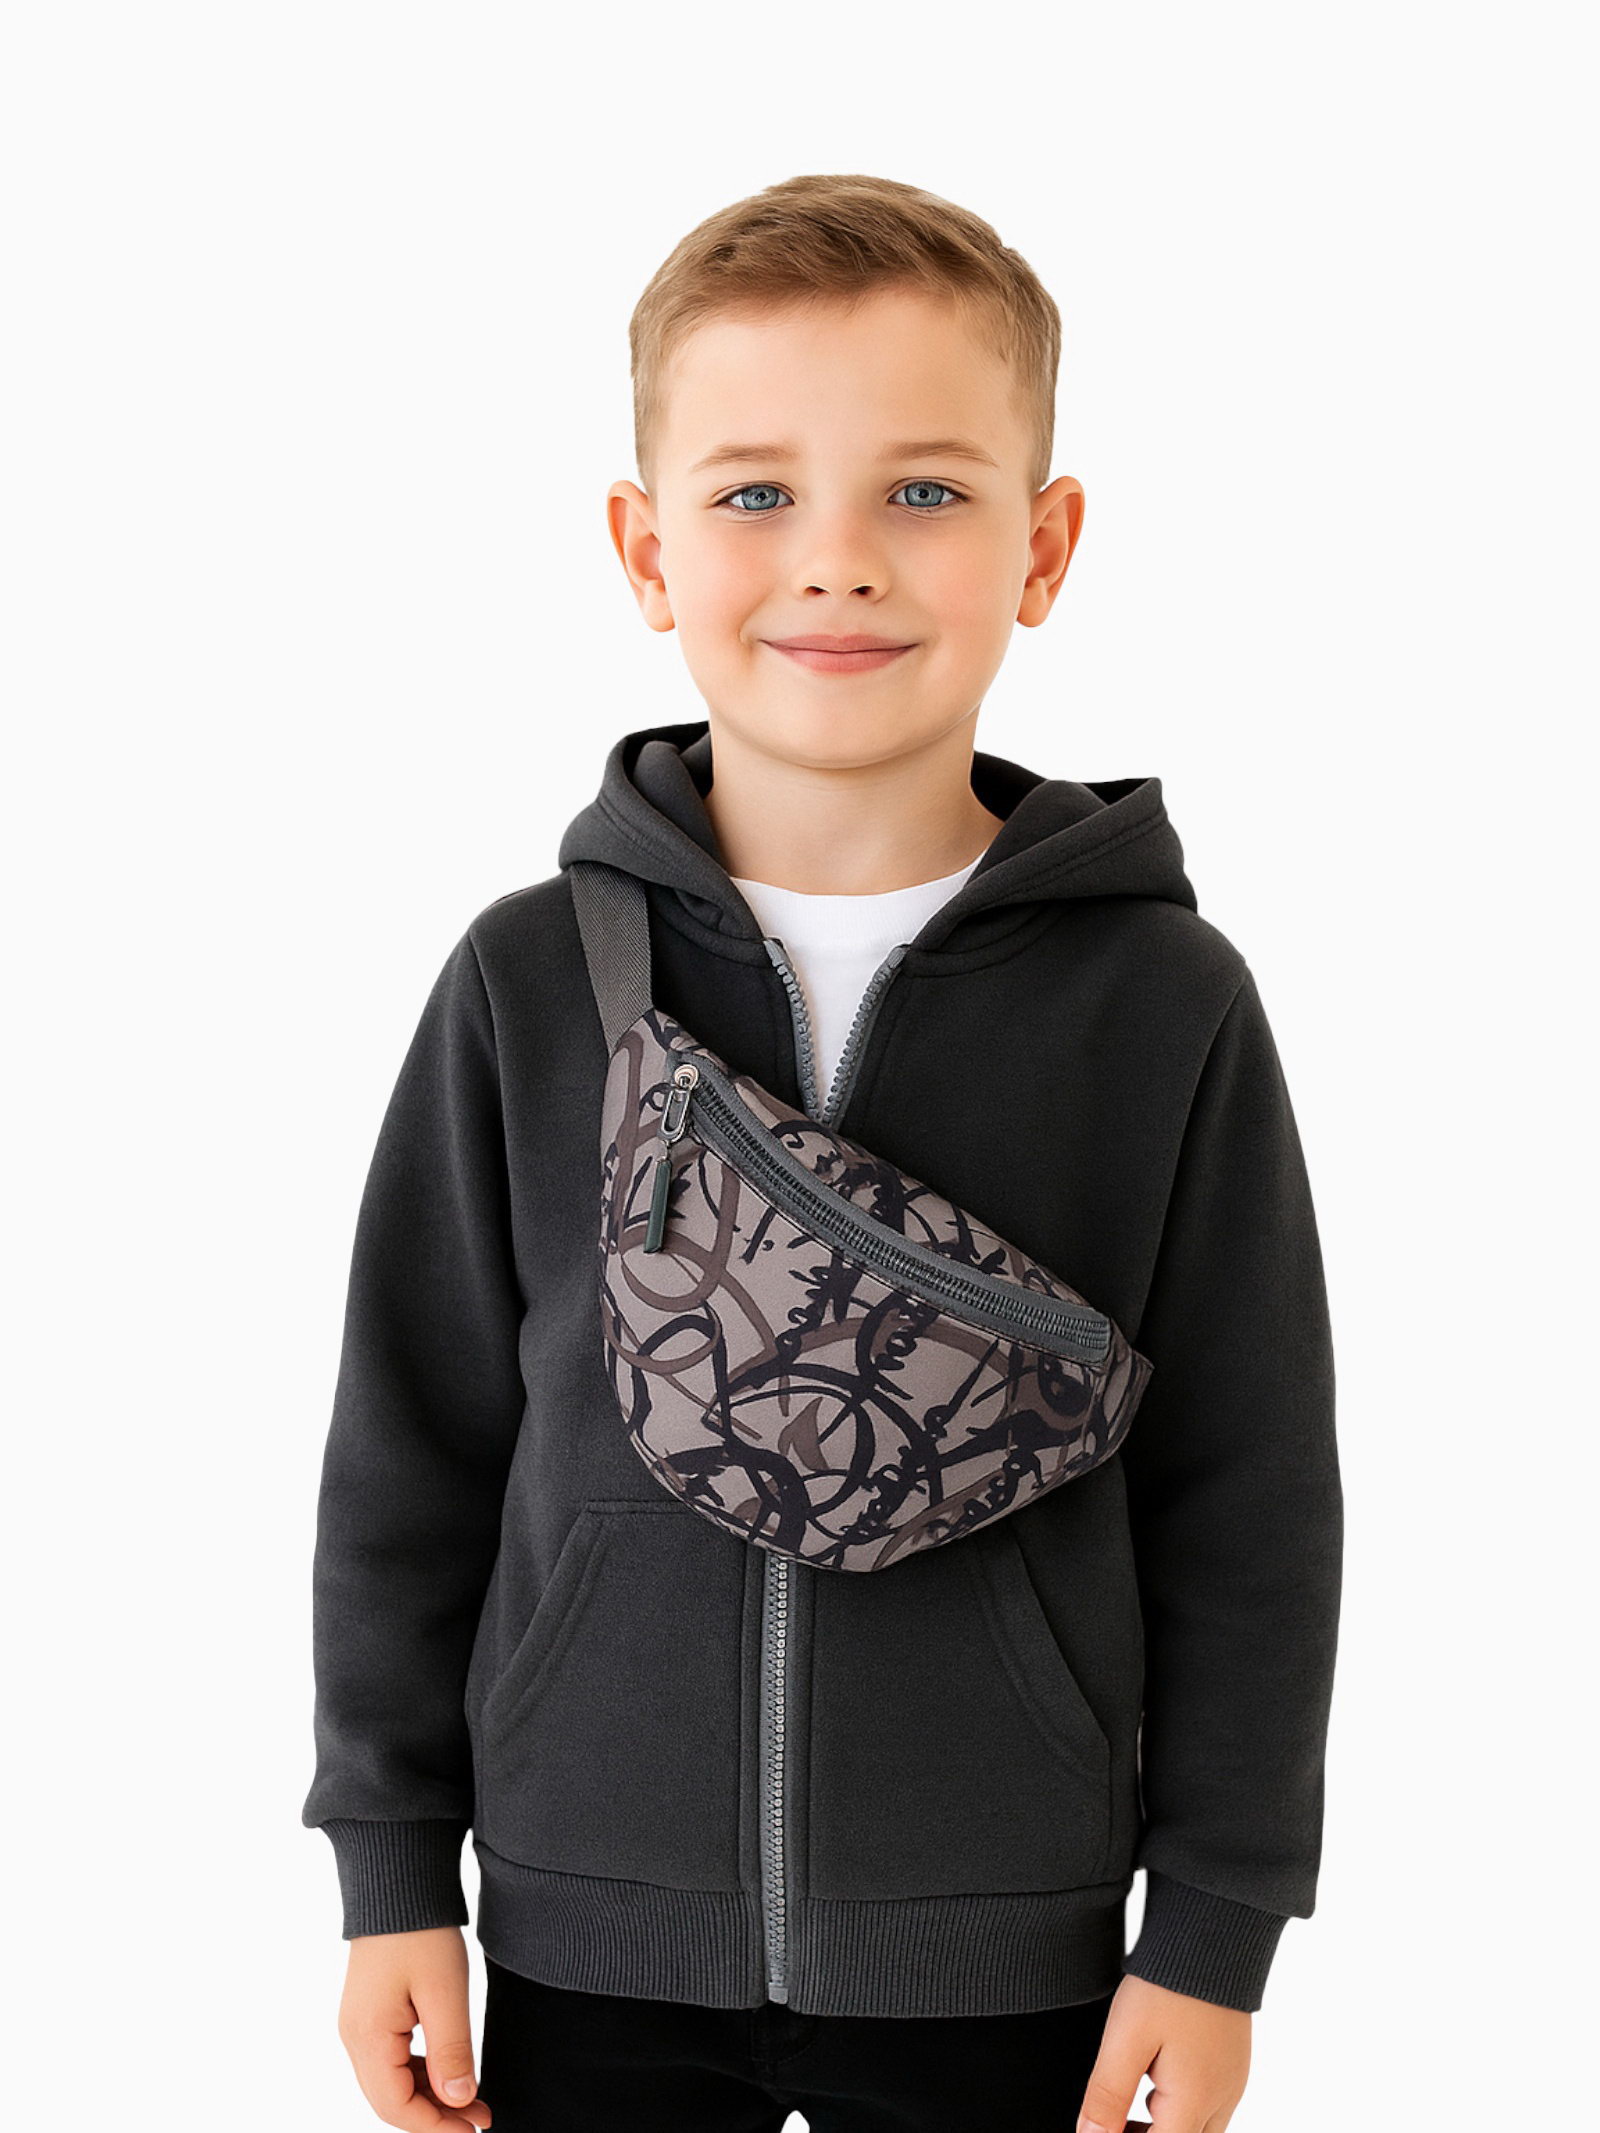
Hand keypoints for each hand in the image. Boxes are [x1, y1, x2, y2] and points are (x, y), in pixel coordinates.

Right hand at [337, 1926, 492, 2128]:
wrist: (397, 1881)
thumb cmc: (421, 1930)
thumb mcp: (446, 1991)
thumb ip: (451, 2051)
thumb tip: (459, 2101)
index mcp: (367, 2036)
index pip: (396, 2107)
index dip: (435, 2126)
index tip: (474, 2129)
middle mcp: (353, 2037)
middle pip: (390, 2101)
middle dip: (435, 2116)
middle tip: (480, 2117)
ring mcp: (358, 2025)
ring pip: (390, 2083)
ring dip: (429, 2097)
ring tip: (473, 2098)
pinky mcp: (368, 2014)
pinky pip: (389, 2061)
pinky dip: (419, 2074)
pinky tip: (448, 2072)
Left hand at [1076, 1973, 1249, 2131]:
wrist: (1209, 1935)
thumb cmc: (1166, 1985)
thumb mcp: (1125, 2038)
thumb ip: (1108, 2094)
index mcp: (1194, 2101)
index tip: (1102, 2126)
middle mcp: (1221, 2099)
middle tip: (1112, 2120)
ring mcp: (1232, 2081)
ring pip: (1200, 2130)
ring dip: (1166, 2127)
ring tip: (1129, 2102)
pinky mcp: (1234, 2063)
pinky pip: (1210, 2106)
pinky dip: (1181, 2108)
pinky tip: (1157, 2080)